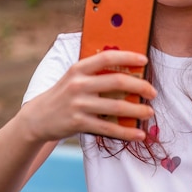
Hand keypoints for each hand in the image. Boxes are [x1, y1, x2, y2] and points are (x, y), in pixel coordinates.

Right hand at [19, 50, 156, 142]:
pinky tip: (139, 134)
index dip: (128, 57)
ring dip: (137, 110)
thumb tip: (128, 70)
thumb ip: (95, 72)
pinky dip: (127, 133)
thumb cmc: (64, 94)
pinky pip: (109, 128)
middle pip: (116, 81)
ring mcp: (78, 104)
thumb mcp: (74, 77)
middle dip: (140, 86)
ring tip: (150, 112)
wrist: (38, 117)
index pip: (107, 57)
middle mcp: (78, 84)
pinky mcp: (79, 123)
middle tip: (153, 92)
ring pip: (116, 107)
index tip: (144, 60)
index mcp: (78, 68)